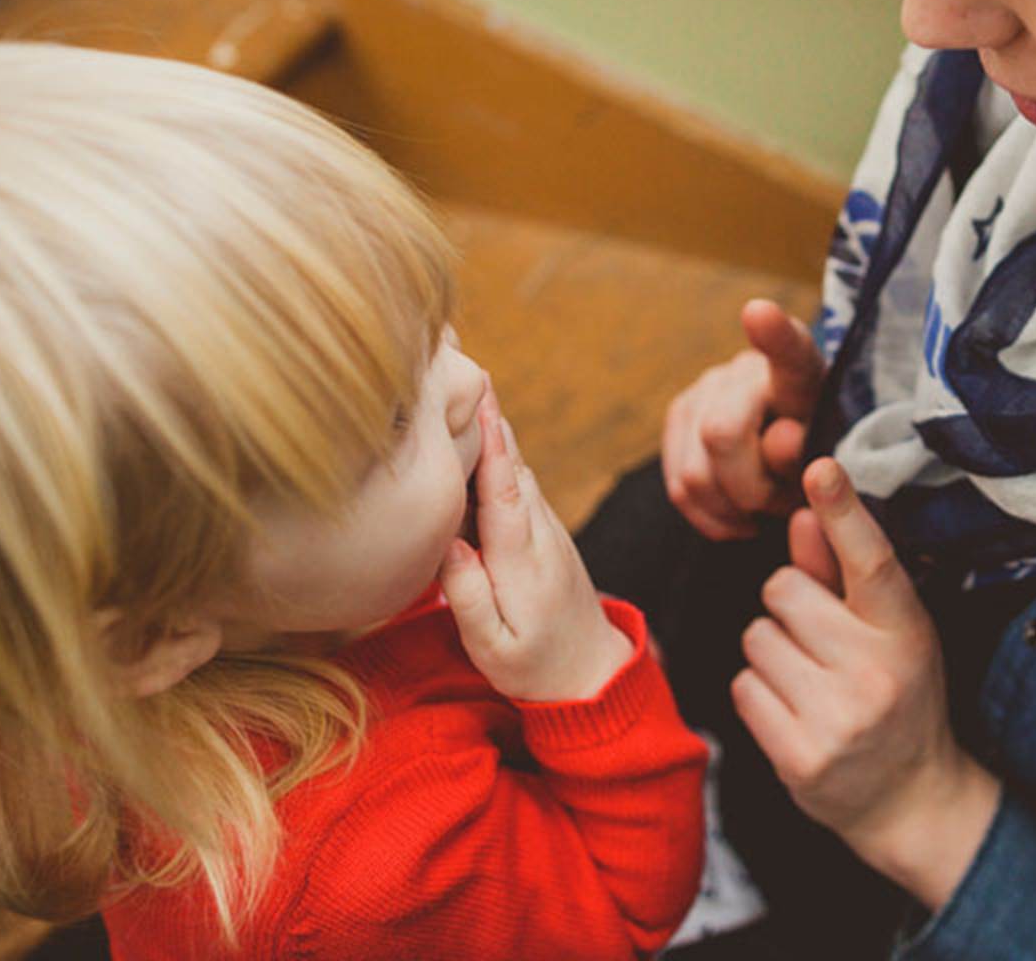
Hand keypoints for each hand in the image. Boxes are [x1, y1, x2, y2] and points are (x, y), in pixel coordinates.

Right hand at [442, 384, 633, 701]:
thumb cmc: (535, 667)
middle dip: (487, 417)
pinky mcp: (542, 532)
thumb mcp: (493, 647)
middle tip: (454, 362)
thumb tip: (445, 544)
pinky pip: (517, 483)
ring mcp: (545, 529)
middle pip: (510, 465)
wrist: (591, 673)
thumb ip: (468, 596)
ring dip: (492, 427)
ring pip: (515, 470)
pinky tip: (477, 430)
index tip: (477, 398)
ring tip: (461, 380)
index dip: (492, 443)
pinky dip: (498, 452)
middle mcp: (538, 533)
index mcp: (522, 560)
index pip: (504, 490)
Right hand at [661, 299, 824, 539]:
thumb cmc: (819, 452)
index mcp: (799, 372)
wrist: (797, 448)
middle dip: (751, 490)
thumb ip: (807, 450)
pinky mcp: (678, 416)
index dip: (773, 334)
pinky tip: (739, 516)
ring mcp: (704, 388)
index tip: (759, 313)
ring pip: (693, 475)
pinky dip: (711, 517)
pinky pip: (678, 489)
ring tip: (765, 507)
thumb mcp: (827, 458)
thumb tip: (779, 439)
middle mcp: (744, 369)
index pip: (788, 350)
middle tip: (782, 502)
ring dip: (732, 509)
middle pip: (719, 435)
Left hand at [730, 459, 1000, 910]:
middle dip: (789, 607)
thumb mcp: (889, 631)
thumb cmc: (897, 694)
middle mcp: (876, 672)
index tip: (820, 467)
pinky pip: (743, 688)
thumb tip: (804, 511)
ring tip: (810, 680)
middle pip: (783, 590)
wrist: (911, 799)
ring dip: (771, 653)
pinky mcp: (800, 757)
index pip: (870, 561)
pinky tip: (795, 712)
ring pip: (756, 637)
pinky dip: (760, 694)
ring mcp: (838, 718)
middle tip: (821, 642)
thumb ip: (841, 573)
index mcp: (906, 631)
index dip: (843, 511)